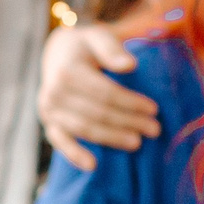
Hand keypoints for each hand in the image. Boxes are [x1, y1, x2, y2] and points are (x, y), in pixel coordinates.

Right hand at [40, 24, 157, 169]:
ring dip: (112, 139)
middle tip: (154, 129)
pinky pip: (61, 142)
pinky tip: (93, 166)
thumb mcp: (98, 37)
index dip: (130, 102)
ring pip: (85, 129)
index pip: (105, 93)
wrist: (58, 54)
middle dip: (128, 122)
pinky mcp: (49, 124)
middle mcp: (54, 92)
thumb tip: (130, 65)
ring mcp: (49, 110)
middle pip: (97, 113)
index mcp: (67, 71)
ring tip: (137, 143)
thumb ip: (112, 49)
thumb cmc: (86, 46)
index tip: (153, 109)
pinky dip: (75, 155)